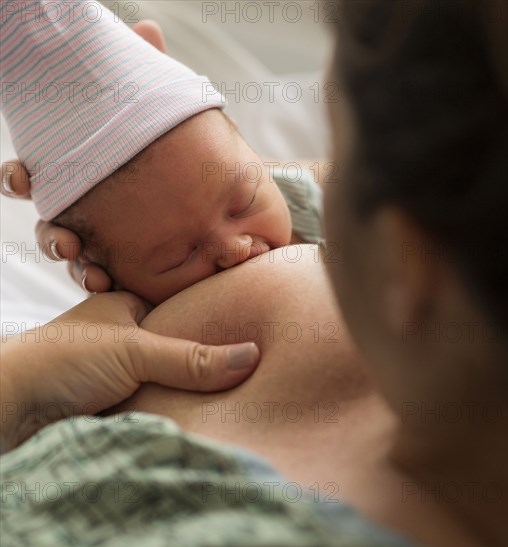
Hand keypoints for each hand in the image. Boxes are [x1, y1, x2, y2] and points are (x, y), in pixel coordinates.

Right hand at [0, 20, 166, 293]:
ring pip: (74, 253)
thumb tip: (148, 29)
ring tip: (88, 269)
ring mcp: (102, 236)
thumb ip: (151, 80)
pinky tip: (105, 281)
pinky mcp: (123, 261)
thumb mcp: (163, 115)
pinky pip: (102, 275)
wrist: (209, 195)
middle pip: (53, 221)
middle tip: (63, 238)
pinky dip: (97, 278)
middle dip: (50, 232)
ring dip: (73, 261)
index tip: (23, 181)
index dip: (23, 179)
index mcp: (82, 173)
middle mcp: (86, 208)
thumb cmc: (175, 152)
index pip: (43, 177)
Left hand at [0, 292, 259, 452]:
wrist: (11, 406)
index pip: (184, 306)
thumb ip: (192, 357)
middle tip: (250, 359)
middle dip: (206, 353)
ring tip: (235, 385)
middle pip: (180, 342)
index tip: (253, 324)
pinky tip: (200, 407)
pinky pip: (158, 397)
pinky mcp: (118, 398)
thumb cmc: (63, 359)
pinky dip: (174, 402)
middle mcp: (127, 333)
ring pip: (170, 372)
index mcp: (129, 305)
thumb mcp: (135, 351)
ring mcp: (122, 367)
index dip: (217, 315)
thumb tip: (250, 356)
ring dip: (190, 382)